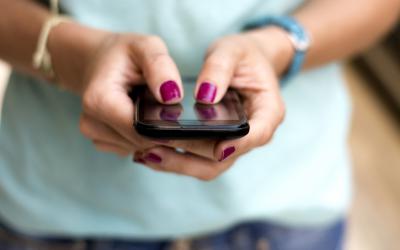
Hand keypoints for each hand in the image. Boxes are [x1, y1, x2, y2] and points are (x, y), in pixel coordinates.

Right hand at [50, 23, 185, 155]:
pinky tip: (142, 117)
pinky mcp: (102, 141)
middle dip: (160, 130)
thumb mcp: (147, 47)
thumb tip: (172, 97)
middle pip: (140, 142)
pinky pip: (133, 148)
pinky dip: (143, 136)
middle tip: (167, 108)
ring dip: (152, 134)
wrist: (100, 61)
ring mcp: (95, 135)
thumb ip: (160, 67)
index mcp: (99, 100)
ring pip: (139, 148)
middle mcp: (91, 122)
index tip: (179, 117)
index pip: (139, 130)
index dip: (163, 127)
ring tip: (151, 108)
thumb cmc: (124, 54)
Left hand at [135, 28, 290, 179]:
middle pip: (225, 158)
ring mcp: (234, 143)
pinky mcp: (216, 145)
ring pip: (208, 166)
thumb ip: (219, 69)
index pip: (257, 134)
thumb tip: (204, 96)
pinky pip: (197, 159)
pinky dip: (175, 158)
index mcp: (268, 111)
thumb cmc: (242, 55)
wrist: (244, 62)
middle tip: (155, 149)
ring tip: (145, 154)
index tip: (217, 147)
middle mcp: (253, 134)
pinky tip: (150, 151)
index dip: (238, 144)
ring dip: (178, 164)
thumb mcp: (232, 51)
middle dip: (190, 158)